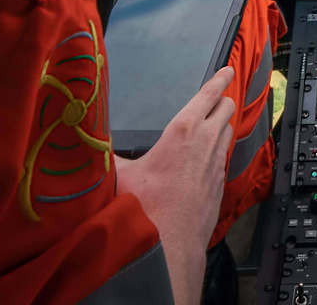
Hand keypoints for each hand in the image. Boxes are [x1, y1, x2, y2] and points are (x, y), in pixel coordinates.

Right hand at [114, 66, 235, 304]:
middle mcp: (206, 142)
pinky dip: (217, 152)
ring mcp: (216, 165)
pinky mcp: (219, 185)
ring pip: (227, 133)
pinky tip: (205, 160)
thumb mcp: (120, 174)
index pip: (209, 95)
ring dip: (221, 126)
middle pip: (226, 109)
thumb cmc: (144, 207)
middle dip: (222, 100)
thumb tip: (89, 142)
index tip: (227, 70)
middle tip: (216, 96)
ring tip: (212, 124)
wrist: (169, 245)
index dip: (219, 79)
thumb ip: (108, 154)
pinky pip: (223, 159)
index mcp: (184, 130)